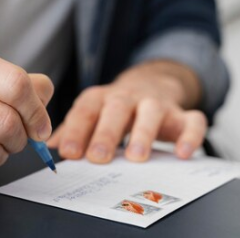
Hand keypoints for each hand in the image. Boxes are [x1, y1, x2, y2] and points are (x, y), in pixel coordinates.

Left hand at [47, 61, 206, 162]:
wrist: (152, 82)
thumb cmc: (115, 107)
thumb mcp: (92, 113)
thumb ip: (73, 129)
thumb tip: (47, 147)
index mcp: (101, 98)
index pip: (85, 110)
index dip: (75, 130)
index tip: (68, 152)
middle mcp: (128, 97)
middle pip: (117, 110)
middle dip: (106, 133)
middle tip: (98, 157)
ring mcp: (156, 103)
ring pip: (152, 113)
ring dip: (144, 133)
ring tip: (137, 156)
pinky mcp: (182, 114)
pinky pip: (192, 121)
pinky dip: (190, 135)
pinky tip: (182, 153)